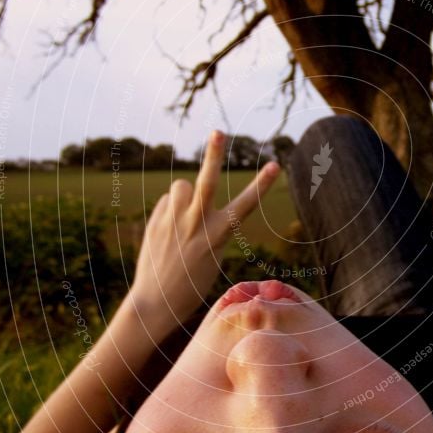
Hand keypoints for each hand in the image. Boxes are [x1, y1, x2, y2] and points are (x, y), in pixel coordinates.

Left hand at [126, 130, 279, 338]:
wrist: (157, 300)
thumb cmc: (193, 279)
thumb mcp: (211, 251)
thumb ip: (205, 218)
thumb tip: (187, 190)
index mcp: (219, 235)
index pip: (245, 204)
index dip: (262, 184)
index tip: (275, 165)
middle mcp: (197, 224)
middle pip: (207, 182)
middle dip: (214, 154)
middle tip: (218, 132)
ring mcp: (174, 221)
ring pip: (182, 186)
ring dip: (185, 195)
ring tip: (183, 217)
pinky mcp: (156, 221)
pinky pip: (168, 201)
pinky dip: (171, 210)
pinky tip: (168, 231)